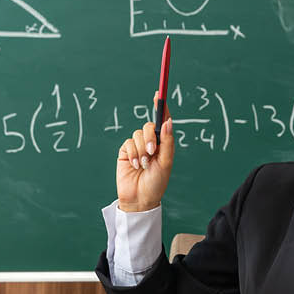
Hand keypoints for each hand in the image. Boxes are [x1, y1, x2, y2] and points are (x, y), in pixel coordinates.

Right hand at [116, 94, 173, 211]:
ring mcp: (137, 147)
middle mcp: (151, 143)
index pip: (162, 122)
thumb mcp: (166, 163)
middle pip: (148, 126)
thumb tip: (168, 122)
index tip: (159, 94)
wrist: (140, 198)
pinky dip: (133, 153)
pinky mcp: (126, 152)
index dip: (161, 107)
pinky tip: (135, 165)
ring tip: (143, 165)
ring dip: (141, 150)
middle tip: (152, 152)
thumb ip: (167, 142)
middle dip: (150, 137)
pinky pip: (129, 143)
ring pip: (137, 134)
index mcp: (163, 144)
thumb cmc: (156, 183)